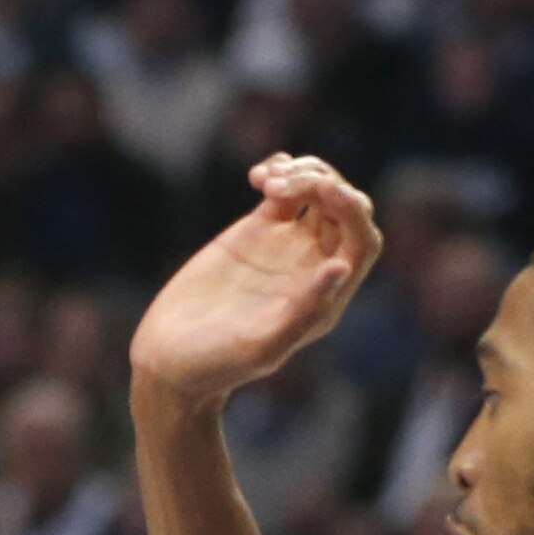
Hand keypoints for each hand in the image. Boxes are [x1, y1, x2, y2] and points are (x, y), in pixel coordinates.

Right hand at [129, 157, 380, 412]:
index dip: (351, 210)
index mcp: (327, 296)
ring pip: (318, 191)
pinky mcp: (257, 230)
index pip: (361, 240)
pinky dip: (279, 171)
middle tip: (280, 187)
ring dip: (301, 172)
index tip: (323, 190)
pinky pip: (283, 189)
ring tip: (265, 181)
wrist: (171, 358)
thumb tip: (341, 267)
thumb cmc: (216, 364)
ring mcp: (287, 246)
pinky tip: (257, 174)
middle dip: (323, 184)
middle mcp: (314, 267)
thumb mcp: (261, 346)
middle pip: (345, 208)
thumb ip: (304, 310)